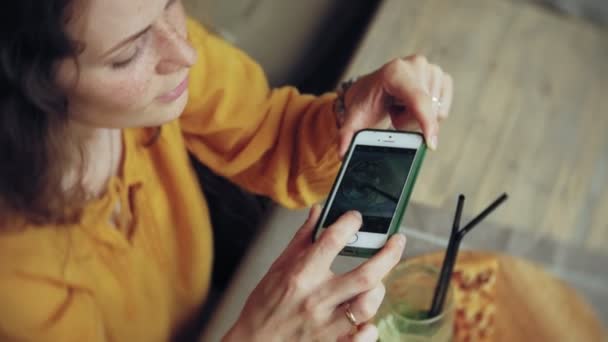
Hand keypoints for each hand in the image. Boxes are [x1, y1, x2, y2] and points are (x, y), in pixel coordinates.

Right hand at [223, 205, 405, 341]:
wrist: (254, 341)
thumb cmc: (265, 305)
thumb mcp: (279, 266)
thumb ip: (303, 239)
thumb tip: (318, 213)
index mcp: (301, 275)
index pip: (332, 240)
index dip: (349, 223)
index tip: (356, 217)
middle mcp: (316, 299)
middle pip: (366, 275)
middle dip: (388, 255)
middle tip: (396, 241)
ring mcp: (326, 324)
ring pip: (367, 305)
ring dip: (379, 289)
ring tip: (378, 281)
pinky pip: (362, 337)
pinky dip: (369, 328)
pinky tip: (367, 318)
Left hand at [338, 55, 453, 155]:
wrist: (374, 89)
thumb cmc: (366, 101)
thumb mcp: (354, 118)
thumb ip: (347, 135)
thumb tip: (342, 154)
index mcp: (395, 72)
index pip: (417, 100)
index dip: (426, 122)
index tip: (431, 145)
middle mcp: (416, 65)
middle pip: (426, 112)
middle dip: (410, 122)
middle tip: (393, 114)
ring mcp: (431, 69)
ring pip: (436, 113)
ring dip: (418, 119)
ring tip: (401, 108)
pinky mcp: (442, 77)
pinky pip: (443, 110)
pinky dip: (429, 115)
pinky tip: (413, 106)